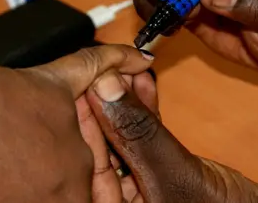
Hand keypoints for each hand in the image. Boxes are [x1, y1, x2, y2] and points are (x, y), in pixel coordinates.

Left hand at [0, 5, 153, 201]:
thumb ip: (16, 202)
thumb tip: (30, 192)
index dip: (80, 196)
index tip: (61, 190)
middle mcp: (79, 167)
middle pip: (94, 178)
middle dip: (68, 182)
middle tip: (25, 173)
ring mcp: (69, 122)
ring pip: (91, 133)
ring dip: (82, 138)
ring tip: (28, 146)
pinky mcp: (53, 84)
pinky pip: (95, 69)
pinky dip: (117, 61)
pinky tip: (139, 60)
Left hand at [83, 70, 257, 202]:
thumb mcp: (175, 173)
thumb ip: (138, 133)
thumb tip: (106, 88)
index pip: (82, 158)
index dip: (84, 114)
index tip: (86, 78)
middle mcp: (120, 197)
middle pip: (98, 143)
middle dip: (101, 102)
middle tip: (103, 67)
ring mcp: (139, 182)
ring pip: (120, 134)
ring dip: (121, 99)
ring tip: (123, 67)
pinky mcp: (161, 167)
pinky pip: (143, 134)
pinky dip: (142, 109)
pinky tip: (140, 83)